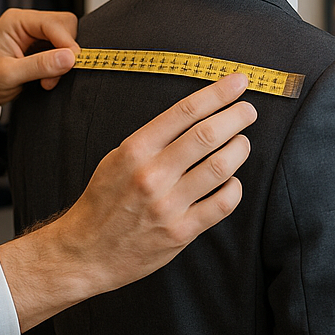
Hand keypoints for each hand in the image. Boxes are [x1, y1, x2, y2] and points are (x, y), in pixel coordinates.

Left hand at [0, 9, 79, 123]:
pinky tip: (46, 79)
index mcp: (16, 21)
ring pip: (65, 39)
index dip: (67, 43)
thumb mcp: (8, 75)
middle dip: (66, 51)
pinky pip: (60, 51)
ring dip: (62, 62)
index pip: (54, 22)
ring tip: (46, 80)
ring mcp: (33, 35)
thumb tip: (70, 58)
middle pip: (65, 26)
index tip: (71, 64)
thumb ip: (39, 65)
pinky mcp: (39, 48)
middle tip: (54, 75)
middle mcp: (26, 24)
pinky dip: (58, 67)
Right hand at [0, 73, 256, 330]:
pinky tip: (231, 182)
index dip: (217, 93)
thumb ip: (152, 141)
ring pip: (221, 167)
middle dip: (236, 117)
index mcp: (134, 150)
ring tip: (242, 143)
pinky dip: (234, 187)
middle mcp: (151, 175)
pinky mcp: (180, 232)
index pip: (184, 112)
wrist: (85, 252)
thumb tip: (194, 117)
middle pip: (207, 135)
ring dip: (240, 149)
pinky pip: (222, 203)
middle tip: (248, 111)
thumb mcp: (116, 160)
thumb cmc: (103, 202)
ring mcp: (167, 205)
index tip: (238, 82)